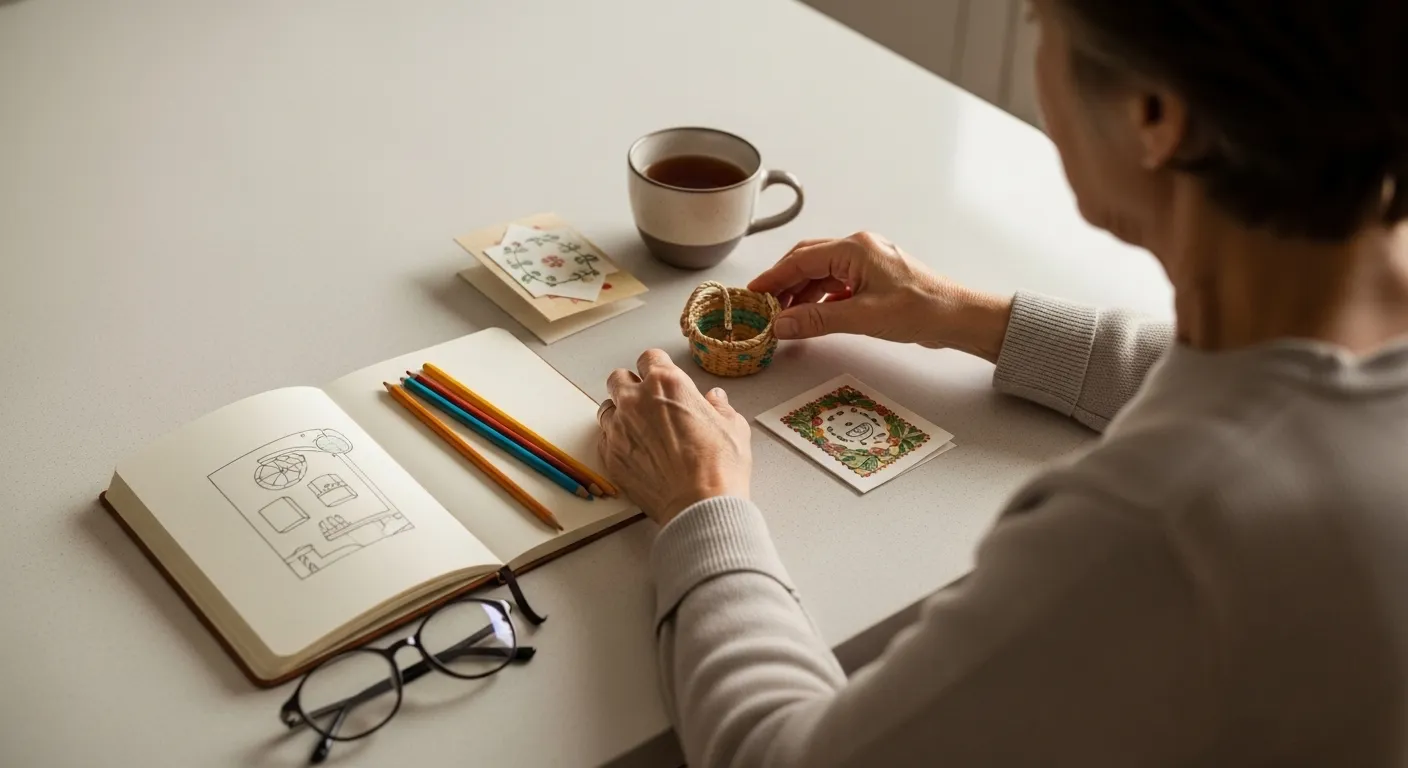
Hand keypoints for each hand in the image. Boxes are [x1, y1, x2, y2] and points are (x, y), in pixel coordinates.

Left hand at [598, 350, 751, 526]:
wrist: (699, 505)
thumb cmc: (719, 466)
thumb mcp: (733, 427)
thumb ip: (719, 408)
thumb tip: (715, 401)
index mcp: (667, 384)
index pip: (649, 358)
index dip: (657, 368)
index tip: (661, 378)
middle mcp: (636, 400)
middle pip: (619, 379)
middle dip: (631, 386)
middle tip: (646, 402)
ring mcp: (618, 429)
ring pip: (607, 409)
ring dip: (619, 414)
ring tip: (638, 429)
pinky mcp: (610, 456)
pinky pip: (604, 439)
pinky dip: (615, 441)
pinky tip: (634, 452)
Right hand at [748, 232, 1012, 361]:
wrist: (959, 317)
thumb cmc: (922, 309)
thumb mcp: (862, 317)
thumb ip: (816, 319)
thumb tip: (782, 324)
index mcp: (855, 249)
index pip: (801, 259)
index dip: (773, 277)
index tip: (753, 292)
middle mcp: (860, 249)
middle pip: (808, 261)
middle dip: (784, 283)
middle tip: (763, 305)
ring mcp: (868, 263)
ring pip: (822, 273)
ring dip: (802, 293)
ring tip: (785, 316)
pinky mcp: (875, 279)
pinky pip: (838, 283)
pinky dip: (821, 298)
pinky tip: (813, 315)